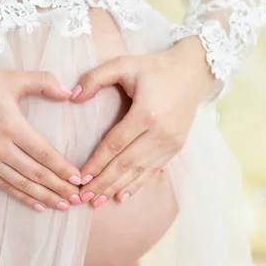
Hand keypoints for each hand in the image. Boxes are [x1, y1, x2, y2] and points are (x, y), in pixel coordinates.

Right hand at [0, 70, 82, 212]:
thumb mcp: (12, 78)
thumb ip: (43, 81)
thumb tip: (69, 93)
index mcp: (12, 126)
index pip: (43, 152)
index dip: (62, 167)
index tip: (79, 178)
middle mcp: (1, 147)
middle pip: (36, 173)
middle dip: (59, 187)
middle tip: (78, 198)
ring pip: (22, 183)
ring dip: (45, 196)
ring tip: (63, 205)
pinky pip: (5, 185)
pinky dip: (22, 197)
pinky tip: (38, 205)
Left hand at [71, 37, 214, 206]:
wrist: (192, 71)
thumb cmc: (154, 67)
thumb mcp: (123, 63)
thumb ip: (95, 78)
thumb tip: (72, 97)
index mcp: (146, 113)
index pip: (115, 144)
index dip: (96, 163)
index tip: (79, 177)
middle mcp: (161, 132)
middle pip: (126, 163)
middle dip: (102, 182)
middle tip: (82, 197)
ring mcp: (171, 142)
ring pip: (139, 171)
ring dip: (116, 187)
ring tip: (96, 201)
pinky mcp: (177, 147)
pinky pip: (154, 170)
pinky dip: (137, 184)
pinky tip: (122, 196)